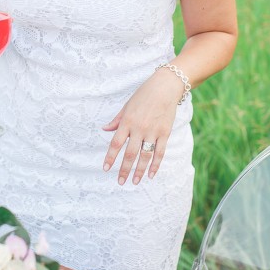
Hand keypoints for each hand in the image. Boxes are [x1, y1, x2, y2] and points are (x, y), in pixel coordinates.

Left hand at [102, 70, 182, 184]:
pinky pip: (160, 152)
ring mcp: (153, 132)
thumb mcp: (126, 106)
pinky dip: (156, 165)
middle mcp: (139, 129)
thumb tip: (104, 129)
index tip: (105, 168)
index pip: (115, 143)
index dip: (110, 157)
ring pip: (145, 156)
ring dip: (139, 171)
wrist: (165, 87)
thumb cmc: (143, 95)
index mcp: (127, 122)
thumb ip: (116, 120)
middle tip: (120, 182)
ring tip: (135, 182)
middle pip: (130, 154)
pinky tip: (151, 174)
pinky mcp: (165, 133)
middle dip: (124, 169)